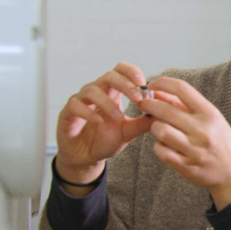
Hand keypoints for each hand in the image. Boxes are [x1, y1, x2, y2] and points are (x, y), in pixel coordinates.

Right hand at [55, 62, 156, 191]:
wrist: (85, 158)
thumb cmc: (105, 141)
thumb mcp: (128, 133)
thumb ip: (143, 123)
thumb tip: (163, 113)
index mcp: (112, 92)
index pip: (121, 71)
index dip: (132, 72)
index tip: (144, 84)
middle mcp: (96, 92)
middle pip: (109, 75)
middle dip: (125, 84)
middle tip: (138, 98)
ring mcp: (80, 101)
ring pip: (92, 90)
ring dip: (108, 102)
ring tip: (119, 117)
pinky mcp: (67, 113)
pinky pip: (75, 105)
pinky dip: (88, 111)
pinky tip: (99, 121)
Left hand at [140, 77, 230, 209]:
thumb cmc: (221, 142)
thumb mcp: (211, 119)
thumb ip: (186, 106)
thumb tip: (158, 92)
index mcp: (210, 113)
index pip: (182, 89)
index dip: (162, 83)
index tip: (152, 84)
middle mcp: (202, 130)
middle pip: (165, 109)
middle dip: (148, 104)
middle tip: (143, 104)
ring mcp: (195, 149)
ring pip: (161, 130)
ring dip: (154, 127)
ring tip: (156, 127)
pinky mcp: (187, 166)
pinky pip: (162, 151)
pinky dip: (158, 146)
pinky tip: (162, 145)